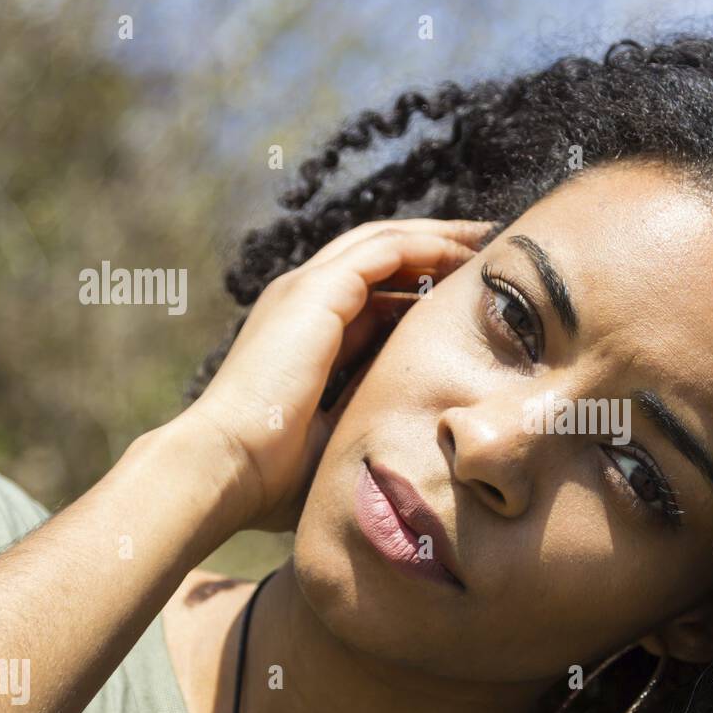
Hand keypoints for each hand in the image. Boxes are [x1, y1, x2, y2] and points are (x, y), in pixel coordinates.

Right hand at [180, 218, 493, 531]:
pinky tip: (464, 252)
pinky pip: (384, 251)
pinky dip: (427, 245)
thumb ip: (371, 412)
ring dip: (438, 237)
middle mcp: (303, 301)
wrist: (226, 468)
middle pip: (379, 253)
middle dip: (434, 246)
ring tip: (485, 240)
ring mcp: (305, 290)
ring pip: (384, 241)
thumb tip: (421, 426)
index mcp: (306, 332)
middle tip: (486, 247)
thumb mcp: (340, 433)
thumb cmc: (274, 475)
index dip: (419, 284)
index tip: (467, 293)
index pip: (372, 290)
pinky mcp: (316, 292)